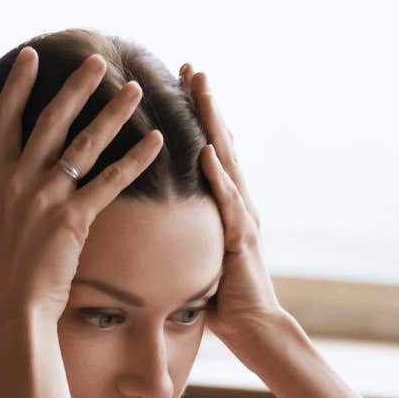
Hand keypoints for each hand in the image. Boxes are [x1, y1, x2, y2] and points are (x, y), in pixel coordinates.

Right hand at [0, 47, 163, 333]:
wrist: (11, 312)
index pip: (5, 120)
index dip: (18, 85)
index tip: (31, 56)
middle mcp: (20, 181)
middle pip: (51, 121)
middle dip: (76, 87)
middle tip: (98, 61)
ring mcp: (47, 198)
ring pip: (85, 145)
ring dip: (112, 114)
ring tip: (134, 90)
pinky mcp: (75, 219)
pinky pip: (110, 182)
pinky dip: (134, 160)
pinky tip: (156, 141)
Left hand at [180, 63, 288, 351]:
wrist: (253, 329)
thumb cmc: (220, 299)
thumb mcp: (193, 256)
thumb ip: (179, 233)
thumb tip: (145, 225)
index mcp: (225, 205)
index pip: (211, 150)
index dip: (199, 117)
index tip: (182, 83)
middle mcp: (239, 203)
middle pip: (222, 142)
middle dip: (207, 104)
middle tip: (192, 67)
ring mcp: (244, 217)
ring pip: (228, 160)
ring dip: (215, 124)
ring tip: (202, 91)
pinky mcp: (242, 239)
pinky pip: (229, 201)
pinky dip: (219, 176)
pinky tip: (208, 152)